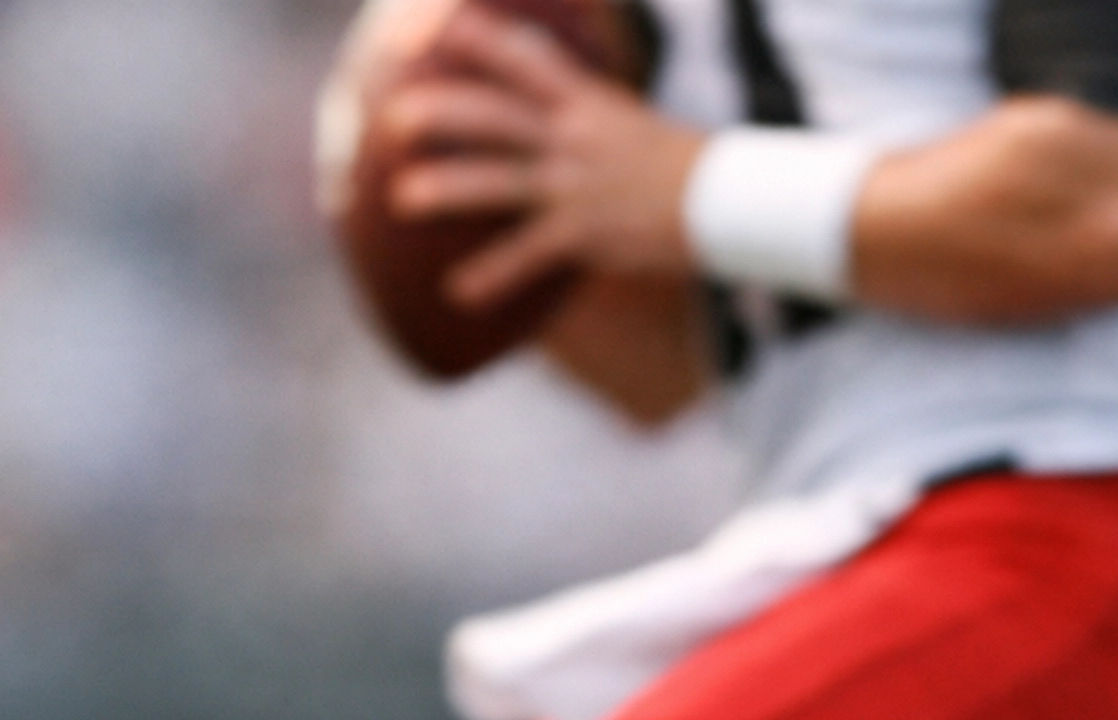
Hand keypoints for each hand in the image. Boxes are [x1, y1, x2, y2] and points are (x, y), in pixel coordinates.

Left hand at [379, 4, 704, 306]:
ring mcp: (574, 186)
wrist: (724, 201)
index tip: (442, 27)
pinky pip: (527, 255)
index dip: (482, 41)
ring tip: (403, 199)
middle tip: (394, 117)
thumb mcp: (628, 121)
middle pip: (494, 116)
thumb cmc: (677, 166)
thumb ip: (581, 110)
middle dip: (442, 113)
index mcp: (584, 104)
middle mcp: (572, 138)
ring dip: (446, 189)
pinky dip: (491, 276)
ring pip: (498, 181)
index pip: (526, 60)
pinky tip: (457, 293)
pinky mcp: (583, 234)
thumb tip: (551, 96)